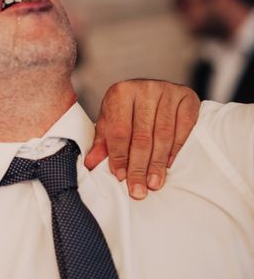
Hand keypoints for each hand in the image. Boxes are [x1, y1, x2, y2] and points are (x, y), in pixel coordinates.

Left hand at [84, 80, 199, 199]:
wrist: (152, 90)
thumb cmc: (128, 109)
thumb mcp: (110, 122)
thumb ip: (102, 143)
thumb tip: (91, 163)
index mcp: (120, 92)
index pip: (119, 131)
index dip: (119, 156)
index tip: (120, 177)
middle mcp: (144, 88)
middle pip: (141, 136)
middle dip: (139, 166)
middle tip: (138, 190)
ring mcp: (167, 91)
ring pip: (163, 134)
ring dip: (158, 163)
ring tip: (154, 183)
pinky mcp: (187, 97)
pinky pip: (184, 127)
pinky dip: (176, 148)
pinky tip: (169, 164)